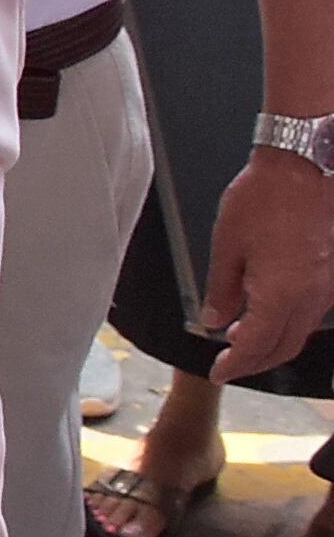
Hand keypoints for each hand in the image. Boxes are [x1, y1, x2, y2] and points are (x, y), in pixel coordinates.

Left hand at [202, 151, 333, 377]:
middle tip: (231, 361)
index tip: (220, 371)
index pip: (258, 347)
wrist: (308, 165)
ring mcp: (328, 287)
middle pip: (285, 347)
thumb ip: (221, 288)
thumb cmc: (266, 197)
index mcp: (282, 294)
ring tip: (242, 335)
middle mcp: (312, 297)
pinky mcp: (333, 274)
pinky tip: (269, 309)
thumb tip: (215, 319)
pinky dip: (289, 320)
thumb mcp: (228, 244)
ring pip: (301, 330)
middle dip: (256, 360)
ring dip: (273, 340)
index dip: (237, 364)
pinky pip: (313, 310)